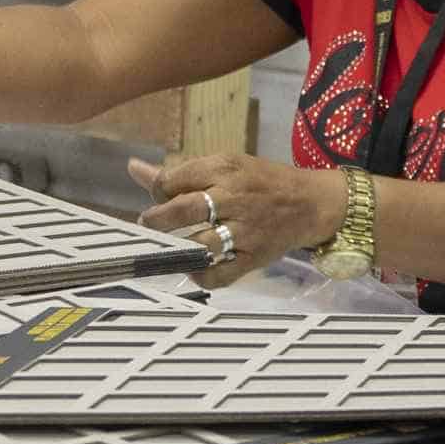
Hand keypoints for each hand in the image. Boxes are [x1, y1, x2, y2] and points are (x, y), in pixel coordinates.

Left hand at [127, 152, 341, 288]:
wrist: (311, 203)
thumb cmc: (261, 183)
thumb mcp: (224, 167)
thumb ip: (178, 173)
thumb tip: (133, 169)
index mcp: (224, 169)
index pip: (173, 180)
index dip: (157, 191)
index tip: (158, 199)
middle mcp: (234, 198)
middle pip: (183, 210)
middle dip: (157, 220)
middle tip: (149, 225)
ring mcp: (245, 230)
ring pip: (202, 243)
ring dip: (178, 249)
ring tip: (169, 249)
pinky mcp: (255, 256)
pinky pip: (222, 274)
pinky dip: (203, 276)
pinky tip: (195, 270)